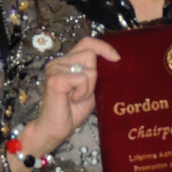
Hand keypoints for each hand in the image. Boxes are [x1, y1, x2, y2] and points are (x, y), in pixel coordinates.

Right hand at [23, 37, 119, 155]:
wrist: (55, 129)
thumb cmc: (72, 111)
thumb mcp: (90, 88)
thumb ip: (96, 73)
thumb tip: (115, 62)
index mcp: (67, 61)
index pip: (87, 42)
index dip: (103, 47)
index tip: (116, 58)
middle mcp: (59, 61)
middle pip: (90, 54)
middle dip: (95, 76)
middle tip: (85, 92)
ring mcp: (55, 69)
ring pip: (89, 69)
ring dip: (88, 87)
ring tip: (77, 98)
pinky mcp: (55, 79)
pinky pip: (81, 79)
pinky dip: (82, 92)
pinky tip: (72, 100)